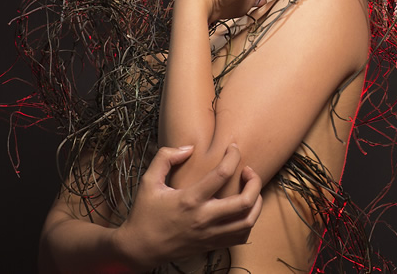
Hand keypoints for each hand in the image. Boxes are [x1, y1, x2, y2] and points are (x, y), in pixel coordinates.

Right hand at [112, 144, 262, 267]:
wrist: (140, 249)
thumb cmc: (144, 213)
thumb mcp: (148, 181)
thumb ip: (165, 158)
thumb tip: (189, 148)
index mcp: (189, 200)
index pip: (222, 174)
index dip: (233, 156)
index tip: (233, 147)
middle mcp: (204, 218)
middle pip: (245, 201)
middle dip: (254, 181)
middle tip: (249, 171)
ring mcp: (210, 235)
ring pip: (248, 221)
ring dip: (256, 202)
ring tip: (251, 189)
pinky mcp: (212, 245)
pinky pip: (241, 236)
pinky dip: (249, 221)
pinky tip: (243, 210)